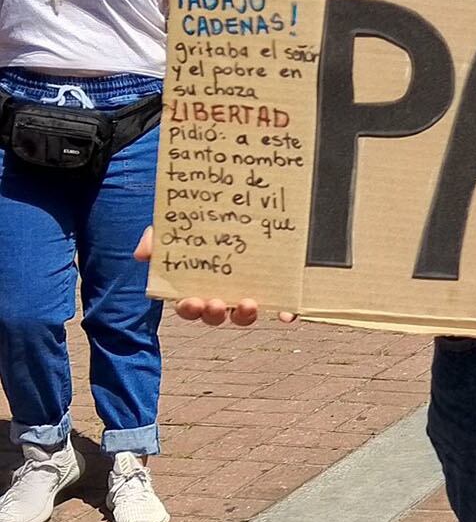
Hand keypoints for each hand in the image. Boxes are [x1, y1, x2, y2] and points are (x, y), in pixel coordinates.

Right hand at [135, 227, 294, 326]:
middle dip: (214, 314)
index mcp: (197, 285)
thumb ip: (158, 238)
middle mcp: (222, 293)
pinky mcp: (275, 288)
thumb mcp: (178, 226)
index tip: (191, 301)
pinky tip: (289, 314)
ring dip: (245, 316)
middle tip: (216, 304)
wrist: (244, 205)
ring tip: (248, 304)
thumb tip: (141, 255)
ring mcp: (248, 292)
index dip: (189, 308)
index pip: (189, 306)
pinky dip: (286, 313)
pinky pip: (282, 306)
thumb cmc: (205, 222)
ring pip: (245, 316)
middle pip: (216, 315)